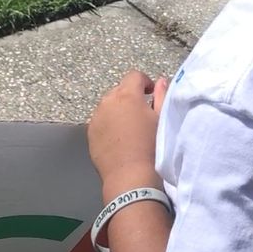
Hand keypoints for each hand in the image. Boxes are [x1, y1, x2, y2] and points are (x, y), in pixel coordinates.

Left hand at [87, 70, 169, 197]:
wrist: (130, 176)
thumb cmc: (151, 146)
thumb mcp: (161, 119)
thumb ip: (162, 96)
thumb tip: (161, 81)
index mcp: (127, 95)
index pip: (135, 76)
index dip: (145, 82)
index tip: (151, 94)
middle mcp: (108, 102)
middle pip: (120, 89)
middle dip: (131, 96)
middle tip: (142, 112)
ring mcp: (96, 117)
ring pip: (108, 105)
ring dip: (119, 109)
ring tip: (130, 126)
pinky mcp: (90, 133)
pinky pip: (101, 120)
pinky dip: (109, 123)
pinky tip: (119, 138)